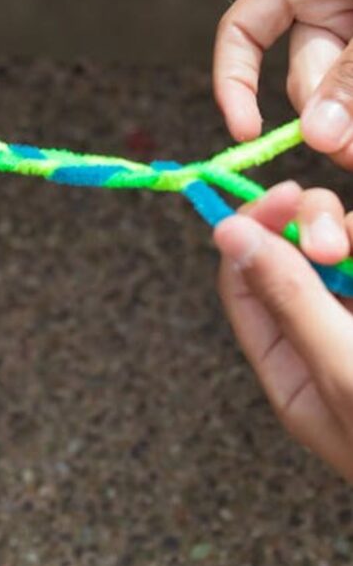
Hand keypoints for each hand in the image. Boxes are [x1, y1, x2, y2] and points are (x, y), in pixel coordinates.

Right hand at [214, 0, 352, 167]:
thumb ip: (351, 71)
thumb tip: (318, 137)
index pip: (242, 30)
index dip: (235, 82)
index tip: (248, 133)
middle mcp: (329, 0)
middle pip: (303, 78)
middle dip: (325, 118)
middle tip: (349, 153)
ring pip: (339, 93)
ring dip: (350, 123)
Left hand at [215, 181, 352, 481]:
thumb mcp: (344, 368)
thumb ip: (289, 299)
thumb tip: (226, 232)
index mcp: (291, 368)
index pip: (244, 283)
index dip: (254, 230)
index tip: (282, 196)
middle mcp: (325, 338)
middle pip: (294, 253)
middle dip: (316, 228)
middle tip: (340, 242)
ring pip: (343, 246)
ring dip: (350, 232)